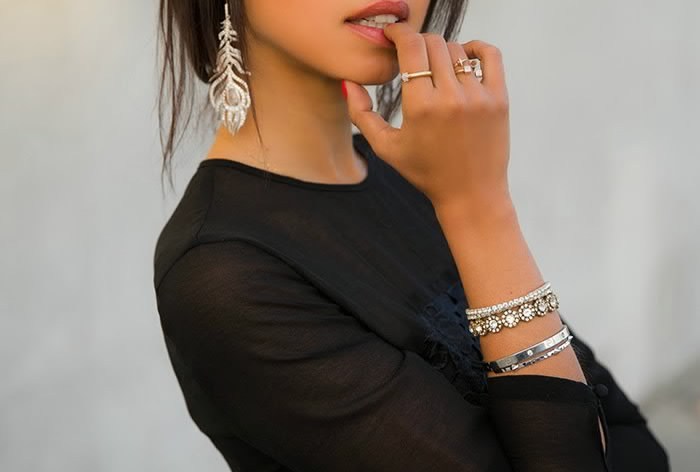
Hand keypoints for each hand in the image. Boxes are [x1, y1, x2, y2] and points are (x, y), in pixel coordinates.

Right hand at [345, 22, 511, 213]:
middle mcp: (450, 97)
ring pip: (457, 49)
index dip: (398, 33)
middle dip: (417, 42)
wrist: (471, 194)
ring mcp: (478, 96)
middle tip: (410, 54)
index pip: (410, 47)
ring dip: (441, 50)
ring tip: (434, 67)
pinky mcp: (499, 99)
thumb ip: (362, 114)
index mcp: (420, 107)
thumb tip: (349, 83)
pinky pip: (489, 55)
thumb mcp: (386, 148)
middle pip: (432, 43)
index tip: (392, 34)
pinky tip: (464, 56)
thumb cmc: (426, 173)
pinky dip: (475, 48)